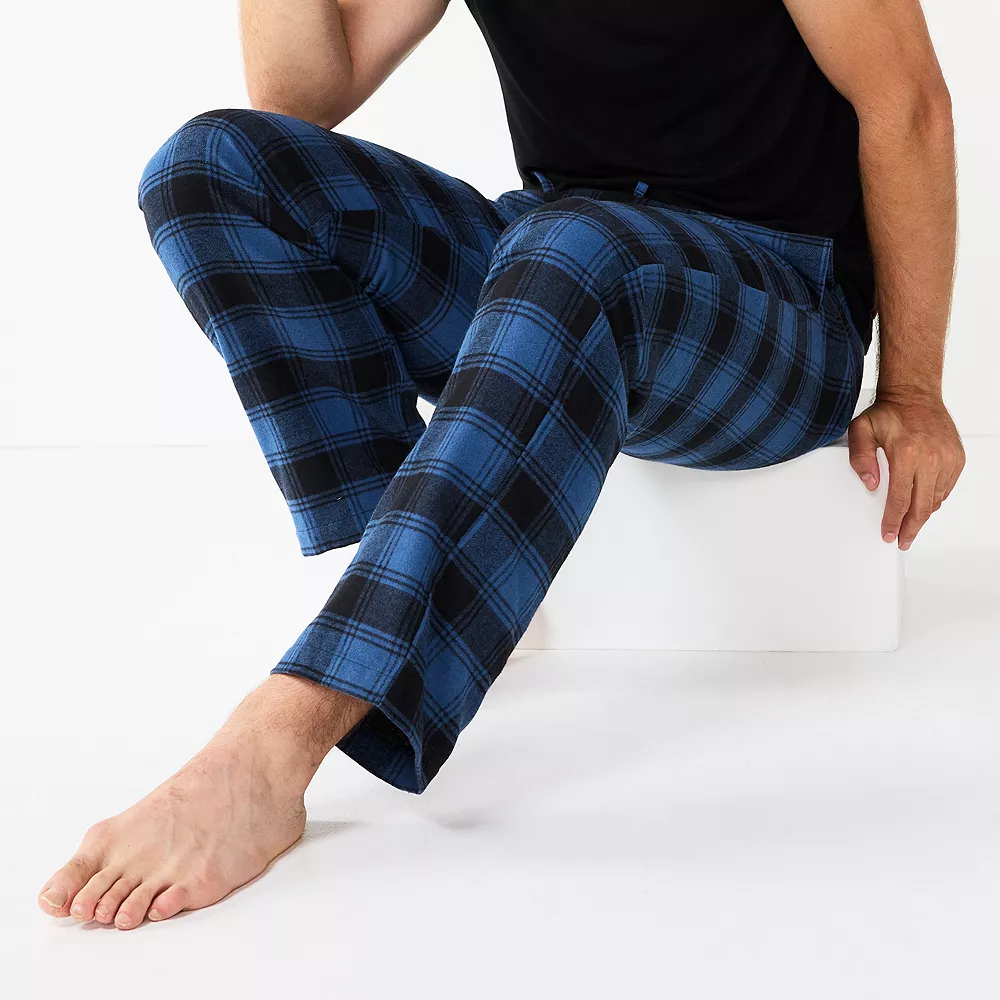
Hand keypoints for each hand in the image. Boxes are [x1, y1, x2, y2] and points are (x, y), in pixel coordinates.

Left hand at [847, 389, 964, 550]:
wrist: (915, 395)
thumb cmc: (888, 413)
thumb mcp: (861, 430)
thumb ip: (860, 458)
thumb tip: (871, 484)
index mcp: (907, 454)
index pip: (900, 500)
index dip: (893, 522)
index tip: (888, 535)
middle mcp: (931, 458)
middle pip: (921, 507)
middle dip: (910, 528)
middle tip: (902, 541)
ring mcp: (947, 459)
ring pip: (935, 500)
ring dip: (922, 516)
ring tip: (910, 526)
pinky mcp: (957, 458)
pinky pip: (946, 488)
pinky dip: (934, 500)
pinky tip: (922, 505)